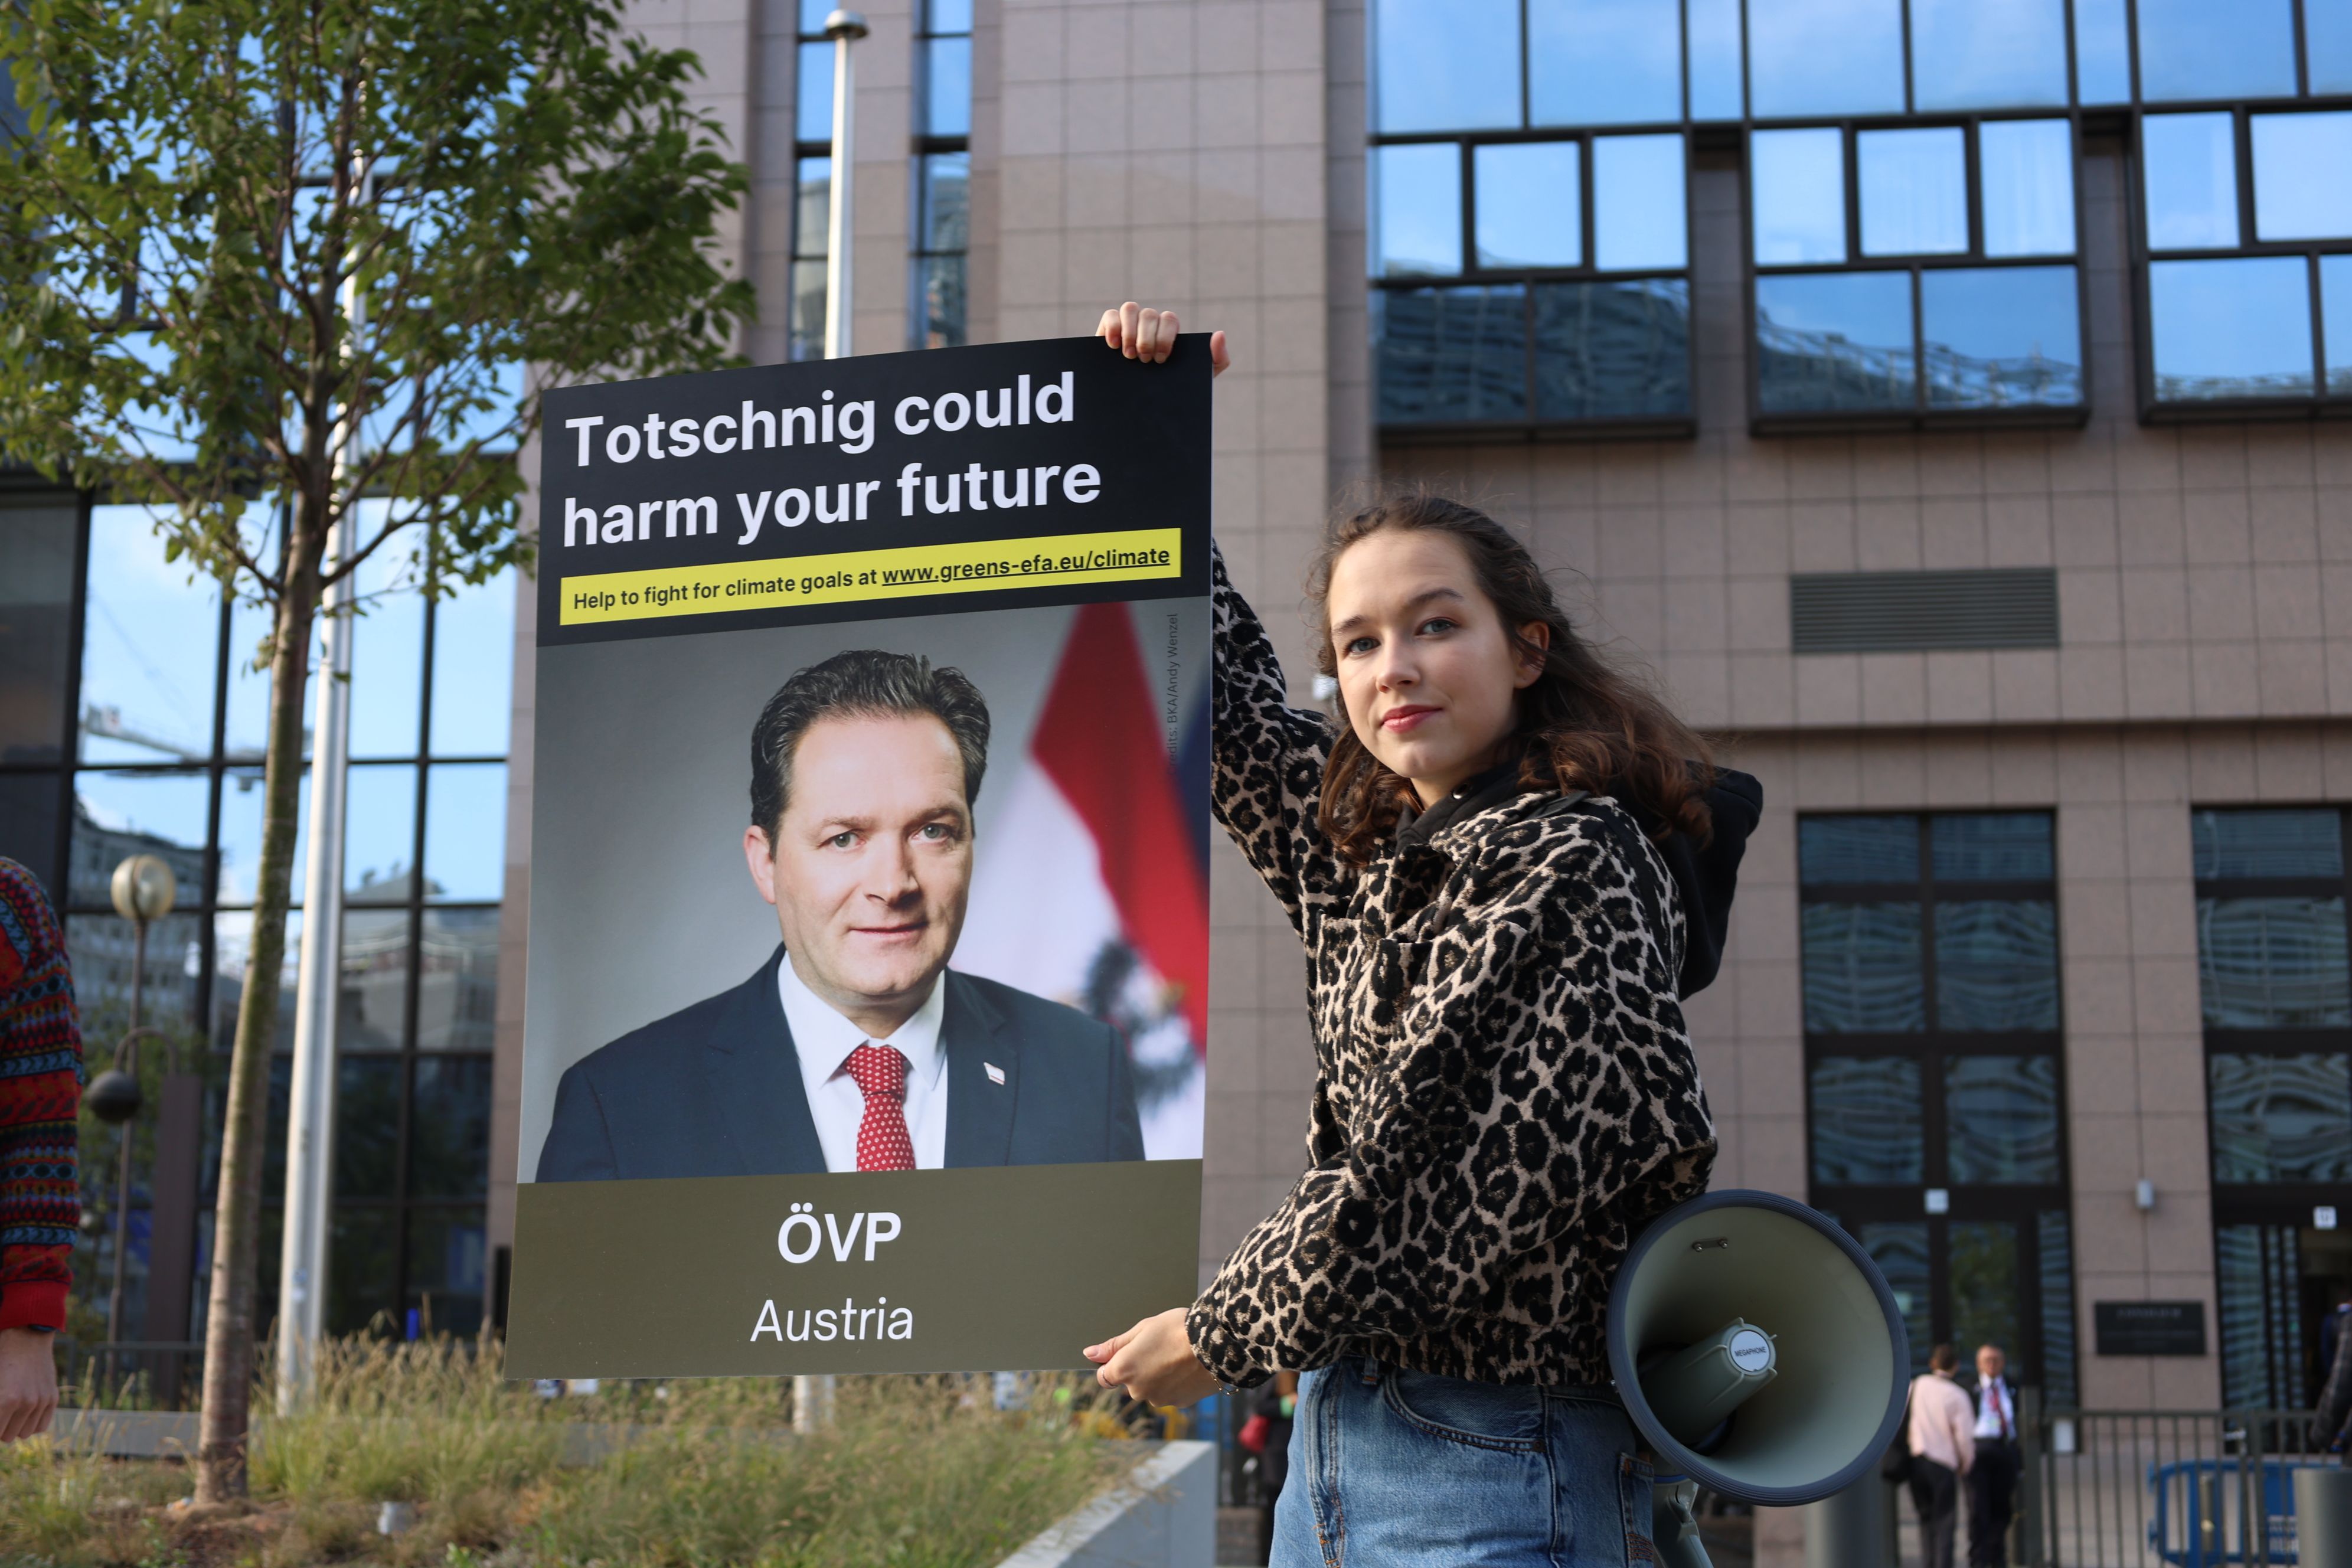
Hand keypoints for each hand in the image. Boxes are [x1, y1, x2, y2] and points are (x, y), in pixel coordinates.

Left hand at [0, 1327, 57, 1442]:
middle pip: (8, 1437)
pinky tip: (24, 1414)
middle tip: (0, 1415)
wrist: (26, 1338)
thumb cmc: (1, 1360)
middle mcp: (27, 1403)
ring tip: (10, 1415)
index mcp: (7, 1400)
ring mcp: (42, 1401)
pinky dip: (31, 1424)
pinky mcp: (52, 1398)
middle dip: (1, 1428)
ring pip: (25, 1433)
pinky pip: (41, 1426)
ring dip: (16, 1427)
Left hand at [1084, 1307, 1222, 1406]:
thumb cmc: (1177, 1329)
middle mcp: (1137, 1390)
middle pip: (1130, 1383)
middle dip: (1139, 1368)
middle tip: (1158, 1347)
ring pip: (1151, 1389)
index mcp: (1124, 1370)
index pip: (1104, 1377)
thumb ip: (1114, 1345)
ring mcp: (1159, 1400)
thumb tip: (1089, 1354)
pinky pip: (1171, 1393)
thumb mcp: (1142, 1329)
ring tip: (1176, 1355)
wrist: (1216, 1343)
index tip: (1127, 1354)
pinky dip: (1175, 1383)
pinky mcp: (1179, 1403)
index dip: (1113, 1364)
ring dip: (1158, 1377)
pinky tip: (1187, 1367)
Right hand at [1097, 303, 1228, 377]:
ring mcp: (1129, 325)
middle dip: (1147, 339)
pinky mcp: (1109, 330)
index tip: (1161, 360)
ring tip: (1129, 356)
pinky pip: (1110, 315)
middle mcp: (1150, 324)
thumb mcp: (1198, 378)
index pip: (1169, 320)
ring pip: (1130, 309)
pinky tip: (1114, 346)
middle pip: (1149, 314)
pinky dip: (1112, 327)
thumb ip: (1217, 360)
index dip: (1164, 336)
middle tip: (1145, 361)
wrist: (1141, 410)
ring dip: (1129, 332)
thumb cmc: (1172, 389)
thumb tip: (1219, 334)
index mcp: (1169, 332)